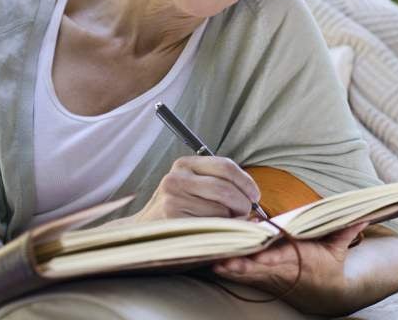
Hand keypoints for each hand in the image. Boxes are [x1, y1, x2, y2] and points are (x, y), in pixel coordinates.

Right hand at [132, 156, 260, 220]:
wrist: (142, 232)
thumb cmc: (177, 209)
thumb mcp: (193, 186)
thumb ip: (219, 183)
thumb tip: (253, 197)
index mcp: (184, 164)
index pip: (226, 167)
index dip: (246, 182)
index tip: (255, 196)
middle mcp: (176, 178)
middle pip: (225, 189)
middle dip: (242, 205)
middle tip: (245, 214)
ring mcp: (172, 200)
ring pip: (220, 211)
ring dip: (230, 221)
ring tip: (225, 224)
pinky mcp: (173, 221)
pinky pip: (210, 227)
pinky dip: (221, 232)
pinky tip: (217, 233)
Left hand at [211, 222, 368, 314]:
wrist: (325, 294)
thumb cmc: (329, 265)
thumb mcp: (339, 248)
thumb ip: (345, 230)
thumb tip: (363, 215)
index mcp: (301, 258)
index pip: (284, 257)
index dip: (270, 258)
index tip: (259, 256)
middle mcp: (283, 269)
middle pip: (260, 267)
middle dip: (243, 265)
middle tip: (225, 260)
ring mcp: (271, 276)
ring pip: (248, 273)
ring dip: (232, 269)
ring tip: (215, 263)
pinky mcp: (263, 280)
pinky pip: (243, 276)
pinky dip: (230, 272)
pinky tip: (214, 265)